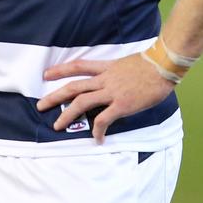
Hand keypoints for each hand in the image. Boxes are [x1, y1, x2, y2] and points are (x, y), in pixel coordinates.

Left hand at [36, 53, 174, 143]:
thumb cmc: (150, 64)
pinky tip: (96, 139)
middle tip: (40, 105)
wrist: (162, 65)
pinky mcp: (121, 105)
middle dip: (55, 96)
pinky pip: (104, 119)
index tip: (46, 74)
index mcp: (105, 68)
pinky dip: (98, 130)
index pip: (78, 66)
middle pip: (73, 86)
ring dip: (67, 114)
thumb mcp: (126, 63)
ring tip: (57, 125)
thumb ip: (115, 72)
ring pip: (82, 102)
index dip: (60, 70)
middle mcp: (104, 79)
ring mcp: (112, 92)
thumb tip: (113, 80)